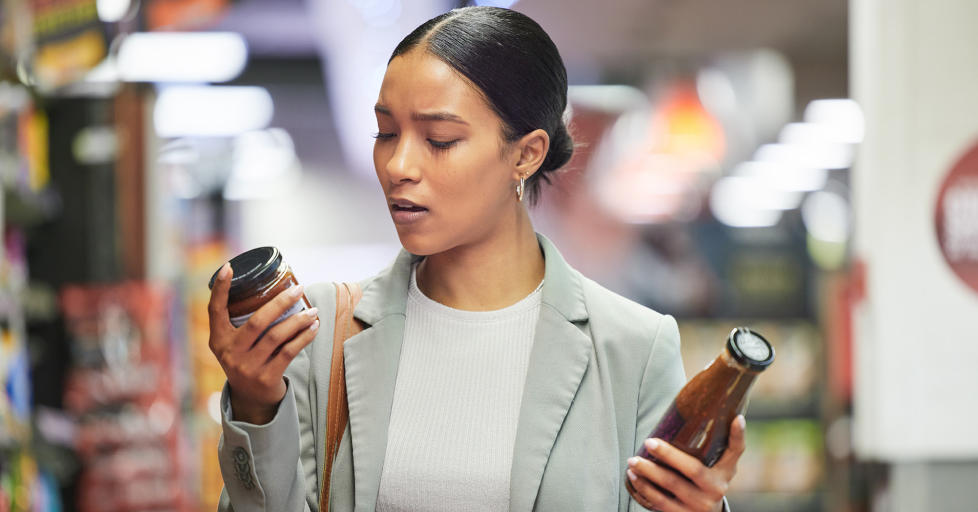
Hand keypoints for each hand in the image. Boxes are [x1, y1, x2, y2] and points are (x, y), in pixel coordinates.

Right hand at [208, 263, 320, 423]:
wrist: (251, 400)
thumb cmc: (248, 360)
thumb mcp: (236, 344)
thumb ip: (243, 322)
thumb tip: (273, 288)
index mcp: (219, 340)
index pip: (215, 310)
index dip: (221, 289)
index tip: (228, 267)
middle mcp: (229, 353)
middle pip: (257, 321)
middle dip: (280, 302)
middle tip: (298, 288)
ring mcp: (247, 367)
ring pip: (277, 337)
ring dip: (299, 320)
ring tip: (313, 311)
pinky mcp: (265, 378)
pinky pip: (289, 352)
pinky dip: (304, 337)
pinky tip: (314, 328)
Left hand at [626, 415, 745, 511]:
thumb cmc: (710, 483)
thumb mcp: (721, 468)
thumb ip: (723, 446)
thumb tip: (734, 416)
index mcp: (724, 473)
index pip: (735, 451)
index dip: (737, 436)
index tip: (736, 419)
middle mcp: (715, 490)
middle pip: (693, 470)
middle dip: (668, 455)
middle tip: (648, 442)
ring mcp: (699, 506)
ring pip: (671, 486)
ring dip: (649, 472)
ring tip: (633, 461)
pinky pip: (660, 502)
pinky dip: (645, 489)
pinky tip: (634, 477)